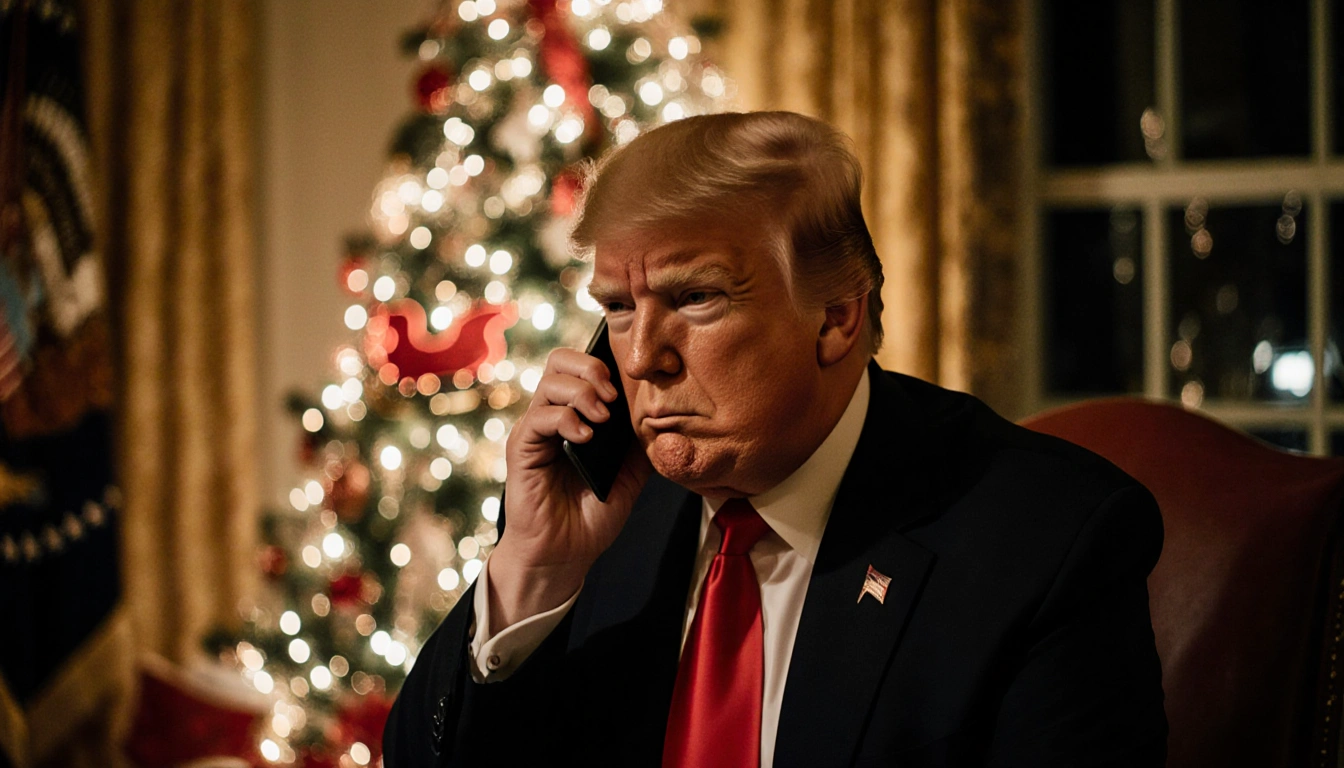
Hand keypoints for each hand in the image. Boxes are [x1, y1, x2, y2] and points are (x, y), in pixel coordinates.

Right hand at [486, 347, 651, 632]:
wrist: (564, 554)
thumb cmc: (592, 515)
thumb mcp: (630, 474)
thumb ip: (640, 442)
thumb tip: (663, 414)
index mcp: (577, 415)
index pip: (582, 367)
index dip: (605, 363)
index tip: (631, 384)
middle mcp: (553, 416)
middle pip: (560, 361)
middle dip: (591, 368)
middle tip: (613, 396)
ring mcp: (536, 430)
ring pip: (550, 383)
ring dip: (583, 394)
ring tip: (602, 420)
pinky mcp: (522, 448)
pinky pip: (539, 417)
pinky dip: (566, 419)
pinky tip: (585, 439)